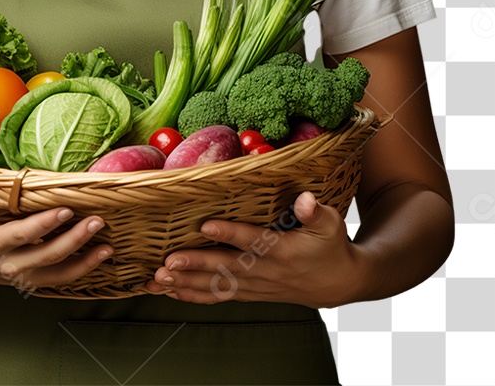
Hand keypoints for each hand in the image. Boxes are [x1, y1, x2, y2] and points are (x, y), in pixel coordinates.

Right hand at [0, 185, 112, 294]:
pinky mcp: (29, 279)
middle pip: (47, 256)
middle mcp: (8, 265)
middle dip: (75, 240)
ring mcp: (20, 276)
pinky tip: (99, 258)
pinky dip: (80, 271)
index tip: (66, 208)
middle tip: (96, 222)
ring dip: (84, 262)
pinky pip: (58, 279)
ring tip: (107, 247)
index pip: (23, 235)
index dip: (46, 224)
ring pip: (57, 274)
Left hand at [145, 191, 366, 307]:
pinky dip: (193, 296)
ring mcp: (255, 285)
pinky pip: (218, 296)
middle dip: (196, 265)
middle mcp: (266, 271)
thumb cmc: (329, 246)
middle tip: (168, 262)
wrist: (335, 284)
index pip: (253, 241)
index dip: (231, 233)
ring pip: (217, 286)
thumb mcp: (331, 224)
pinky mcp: (249, 293)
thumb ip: (315, 212)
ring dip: (187, 283)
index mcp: (284, 251)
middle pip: (226, 268)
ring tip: (158, 279)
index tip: (206, 225)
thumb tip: (305, 198)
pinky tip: (169, 292)